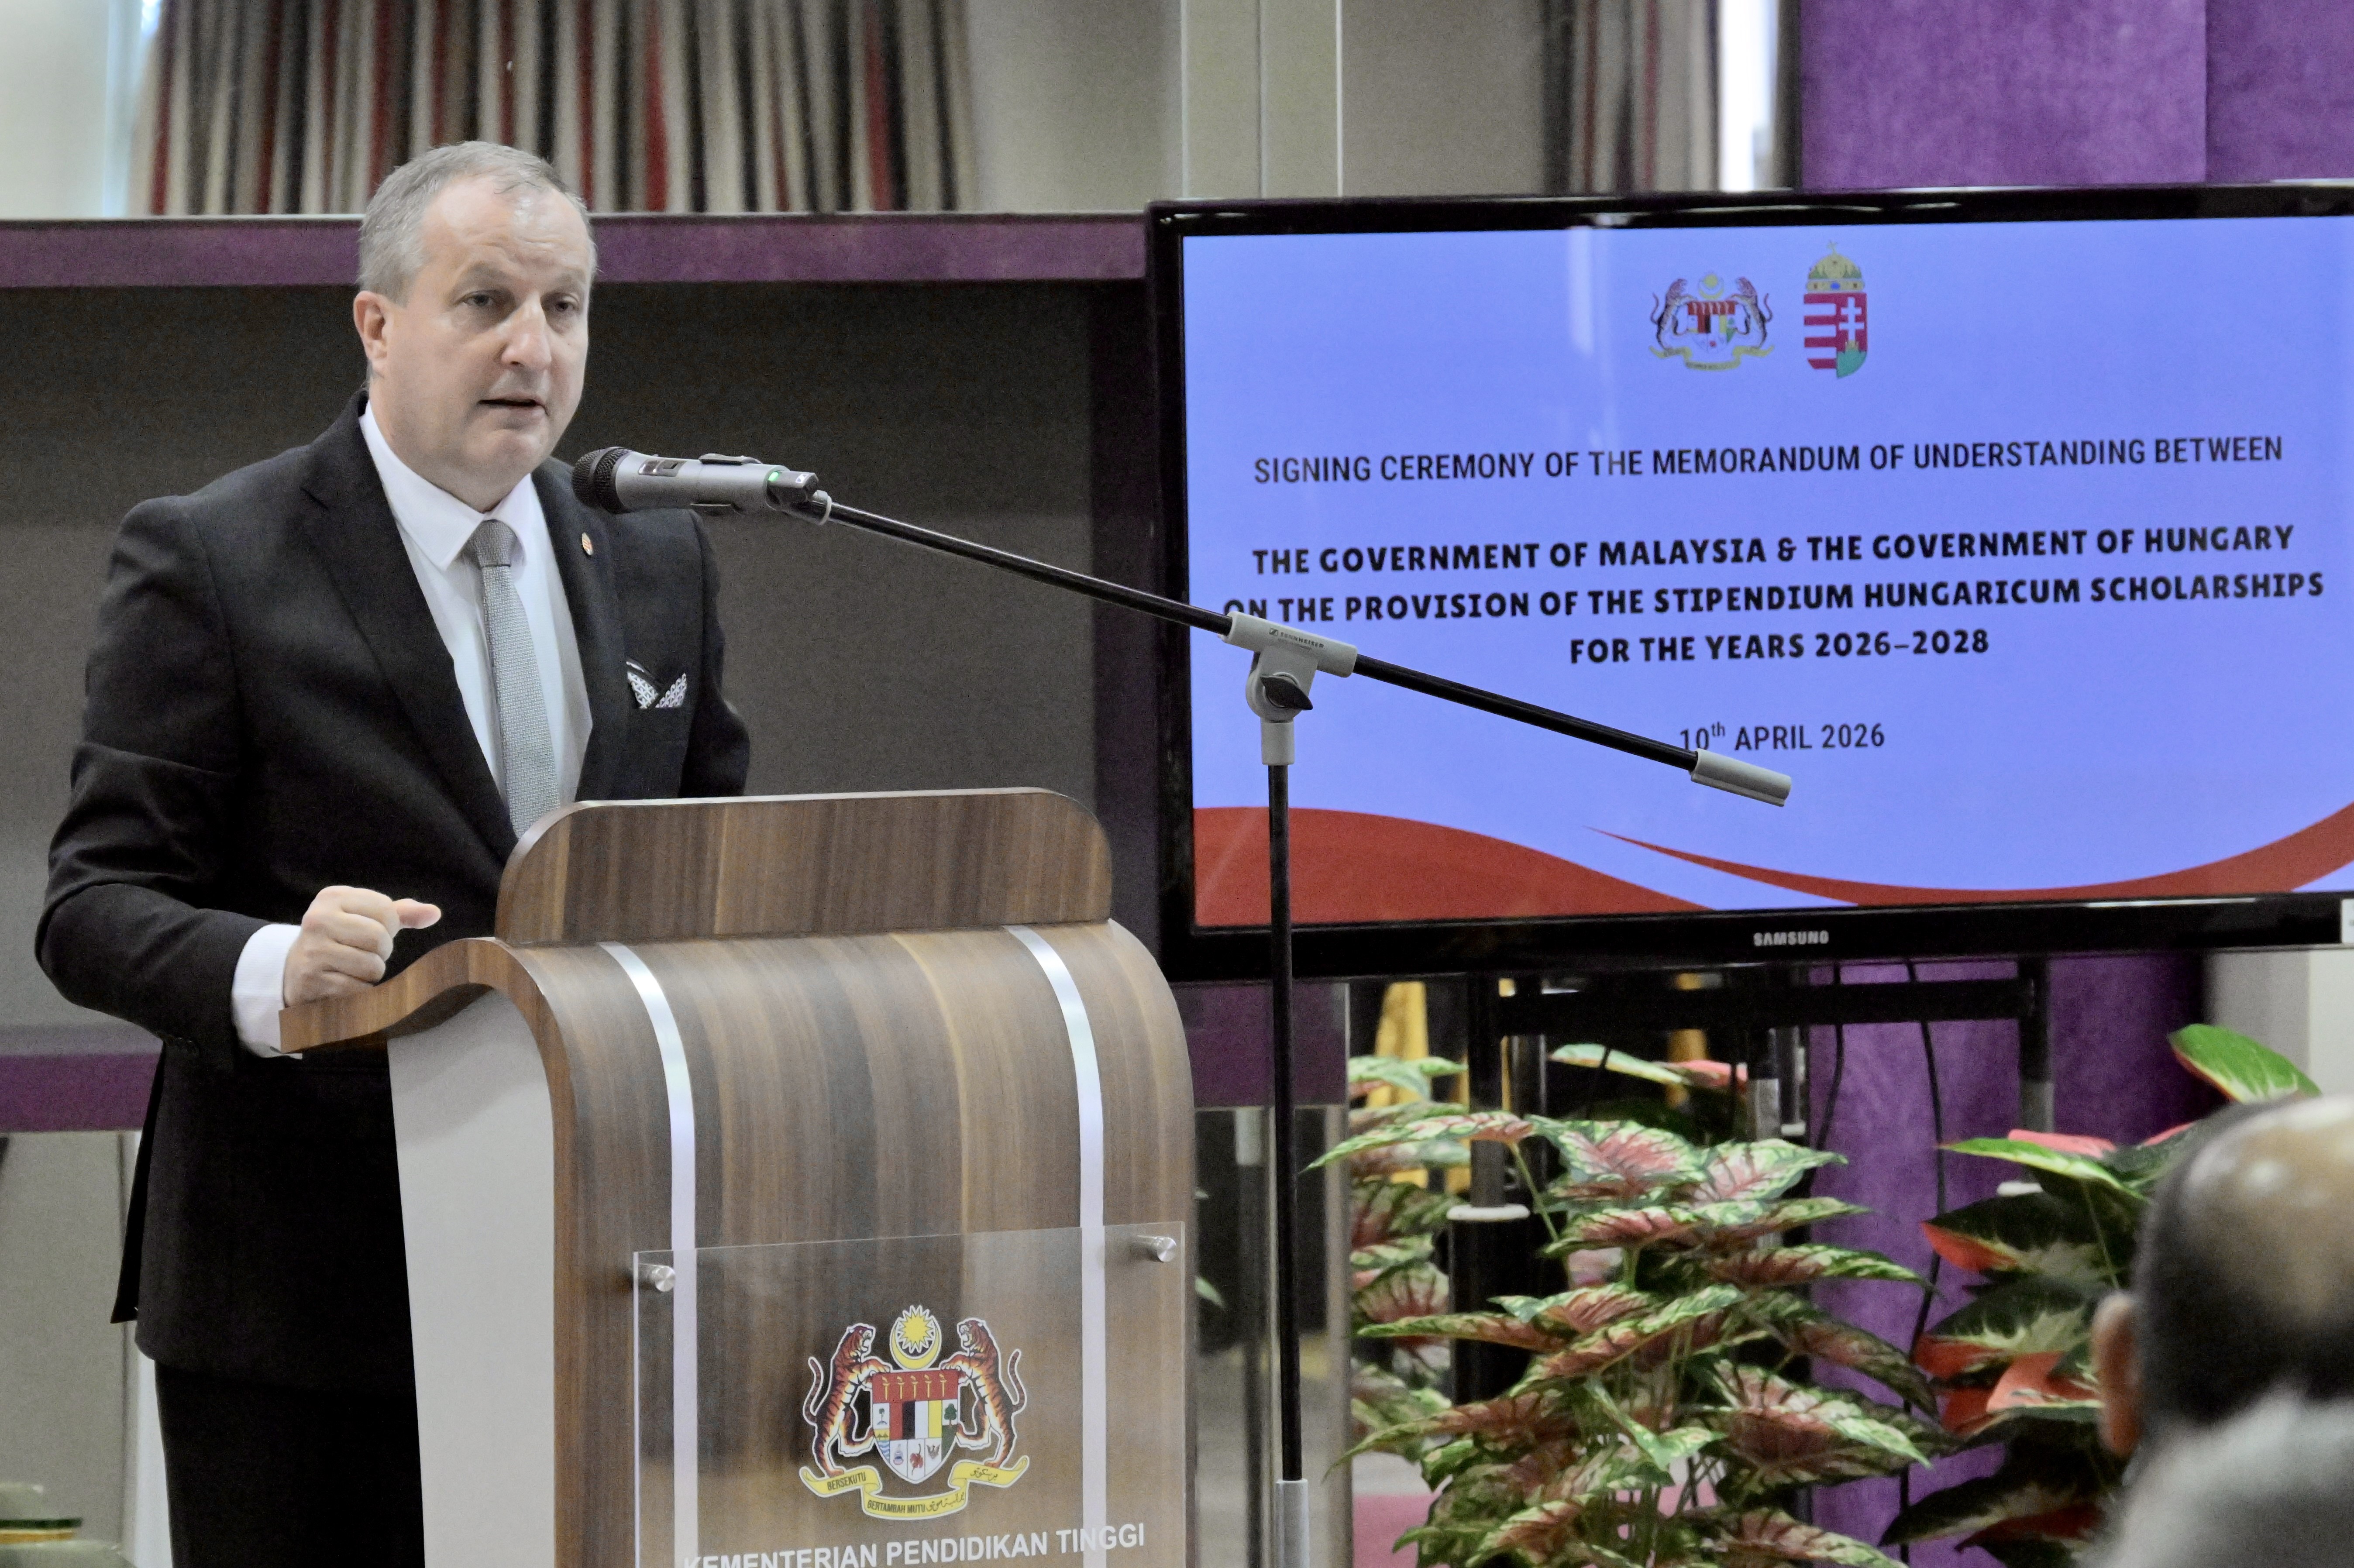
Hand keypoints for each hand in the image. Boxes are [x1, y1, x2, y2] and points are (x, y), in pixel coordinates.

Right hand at [282, 885, 442, 1005]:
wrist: (296, 971)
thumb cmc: (342, 940)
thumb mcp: (366, 919)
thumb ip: (400, 914)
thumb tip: (435, 913)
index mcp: (333, 897)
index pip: (386, 910)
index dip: (389, 927)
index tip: (372, 932)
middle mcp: (318, 919)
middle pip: (379, 938)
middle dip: (381, 952)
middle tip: (365, 954)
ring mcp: (312, 950)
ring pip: (371, 966)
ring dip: (371, 974)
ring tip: (353, 969)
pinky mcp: (310, 979)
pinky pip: (357, 989)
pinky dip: (358, 992)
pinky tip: (343, 984)